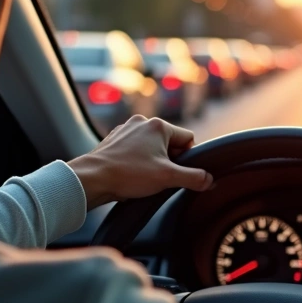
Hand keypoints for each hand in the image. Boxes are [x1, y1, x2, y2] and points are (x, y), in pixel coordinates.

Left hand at [67, 115, 213, 209]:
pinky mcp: (113, 140)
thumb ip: (193, 178)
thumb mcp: (168, 178)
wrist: (91, 179)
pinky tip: (130, 174)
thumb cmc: (128, 175)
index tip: (176, 172)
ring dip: (152, 161)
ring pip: (151, 147)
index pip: (188, 139)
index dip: (187, 159)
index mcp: (158, 125)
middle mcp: (142, 122)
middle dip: (168, 160)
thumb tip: (209, 180)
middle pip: (169, 142)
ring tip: (142, 177)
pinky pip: (134, 150)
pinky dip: (136, 161)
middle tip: (159, 177)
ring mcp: (125, 130)